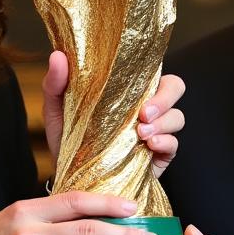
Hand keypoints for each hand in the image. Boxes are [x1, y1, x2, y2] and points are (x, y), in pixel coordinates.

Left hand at [42, 52, 185, 177]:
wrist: (69, 177)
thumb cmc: (67, 140)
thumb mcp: (56, 110)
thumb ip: (56, 83)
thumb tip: (58, 57)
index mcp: (127, 91)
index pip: (152, 70)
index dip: (155, 70)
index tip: (138, 82)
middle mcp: (145, 108)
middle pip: (174, 88)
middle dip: (165, 97)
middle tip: (144, 112)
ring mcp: (155, 131)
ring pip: (177, 116)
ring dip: (163, 122)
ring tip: (141, 134)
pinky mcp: (159, 155)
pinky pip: (174, 144)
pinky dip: (166, 142)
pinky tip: (149, 145)